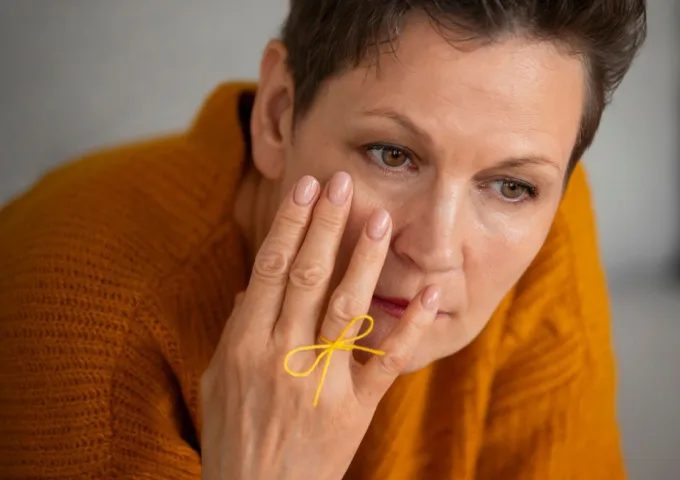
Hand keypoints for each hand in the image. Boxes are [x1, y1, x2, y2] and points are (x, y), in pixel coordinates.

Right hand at [200, 172, 439, 479]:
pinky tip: (432, 291)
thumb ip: (237, 330)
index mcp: (246, 344)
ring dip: (365, 259)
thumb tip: (253, 286)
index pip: (271, 268)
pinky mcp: (355, 406)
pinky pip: (387, 359)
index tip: (306, 187)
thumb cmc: (234, 437)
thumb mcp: (218, 381)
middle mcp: (282, 353)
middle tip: (343, 182)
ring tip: (381, 218)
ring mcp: (321, 379)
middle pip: (308, 274)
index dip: (290, 223)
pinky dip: (412, 324)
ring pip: (346, 306)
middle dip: (326, 223)